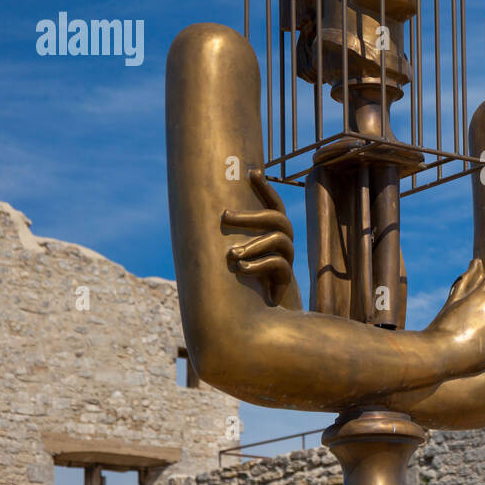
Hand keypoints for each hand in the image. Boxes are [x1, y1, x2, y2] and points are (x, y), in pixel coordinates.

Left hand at [222, 167, 294, 304]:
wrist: (260, 312)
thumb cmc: (243, 280)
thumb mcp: (237, 256)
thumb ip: (228, 239)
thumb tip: (197, 217)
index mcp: (272, 232)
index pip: (274, 205)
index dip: (266, 189)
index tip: (253, 172)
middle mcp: (283, 242)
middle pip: (276, 218)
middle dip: (250, 215)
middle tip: (224, 215)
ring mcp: (287, 259)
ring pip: (278, 240)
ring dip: (253, 244)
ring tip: (232, 255)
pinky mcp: (285, 279)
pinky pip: (278, 265)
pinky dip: (258, 265)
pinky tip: (240, 269)